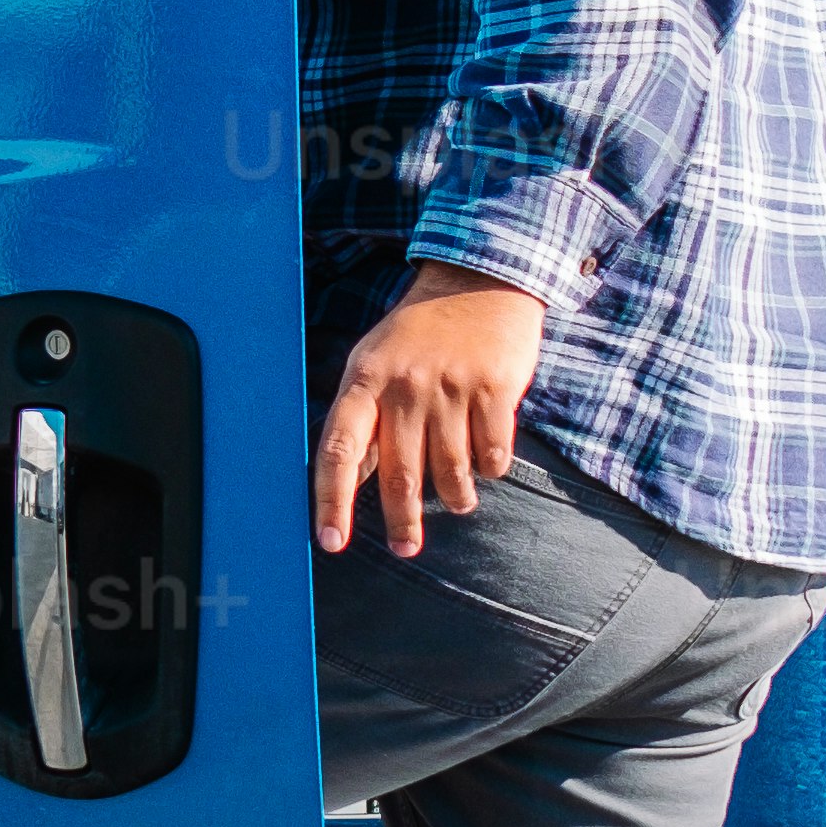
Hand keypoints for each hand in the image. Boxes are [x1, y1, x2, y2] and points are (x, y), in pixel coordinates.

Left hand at [312, 266, 548, 557]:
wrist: (481, 279)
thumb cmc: (421, 331)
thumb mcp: (376, 362)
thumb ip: (365, 418)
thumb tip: (353, 480)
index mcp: (365, 380)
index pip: (338, 451)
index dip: (331, 502)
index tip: (331, 543)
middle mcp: (405, 386)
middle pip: (399, 475)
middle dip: (402, 523)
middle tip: (405, 547)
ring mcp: (451, 387)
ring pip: (451, 473)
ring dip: (455, 499)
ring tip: (458, 502)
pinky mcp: (495, 388)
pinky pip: (493, 455)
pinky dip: (491, 469)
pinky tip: (487, 462)